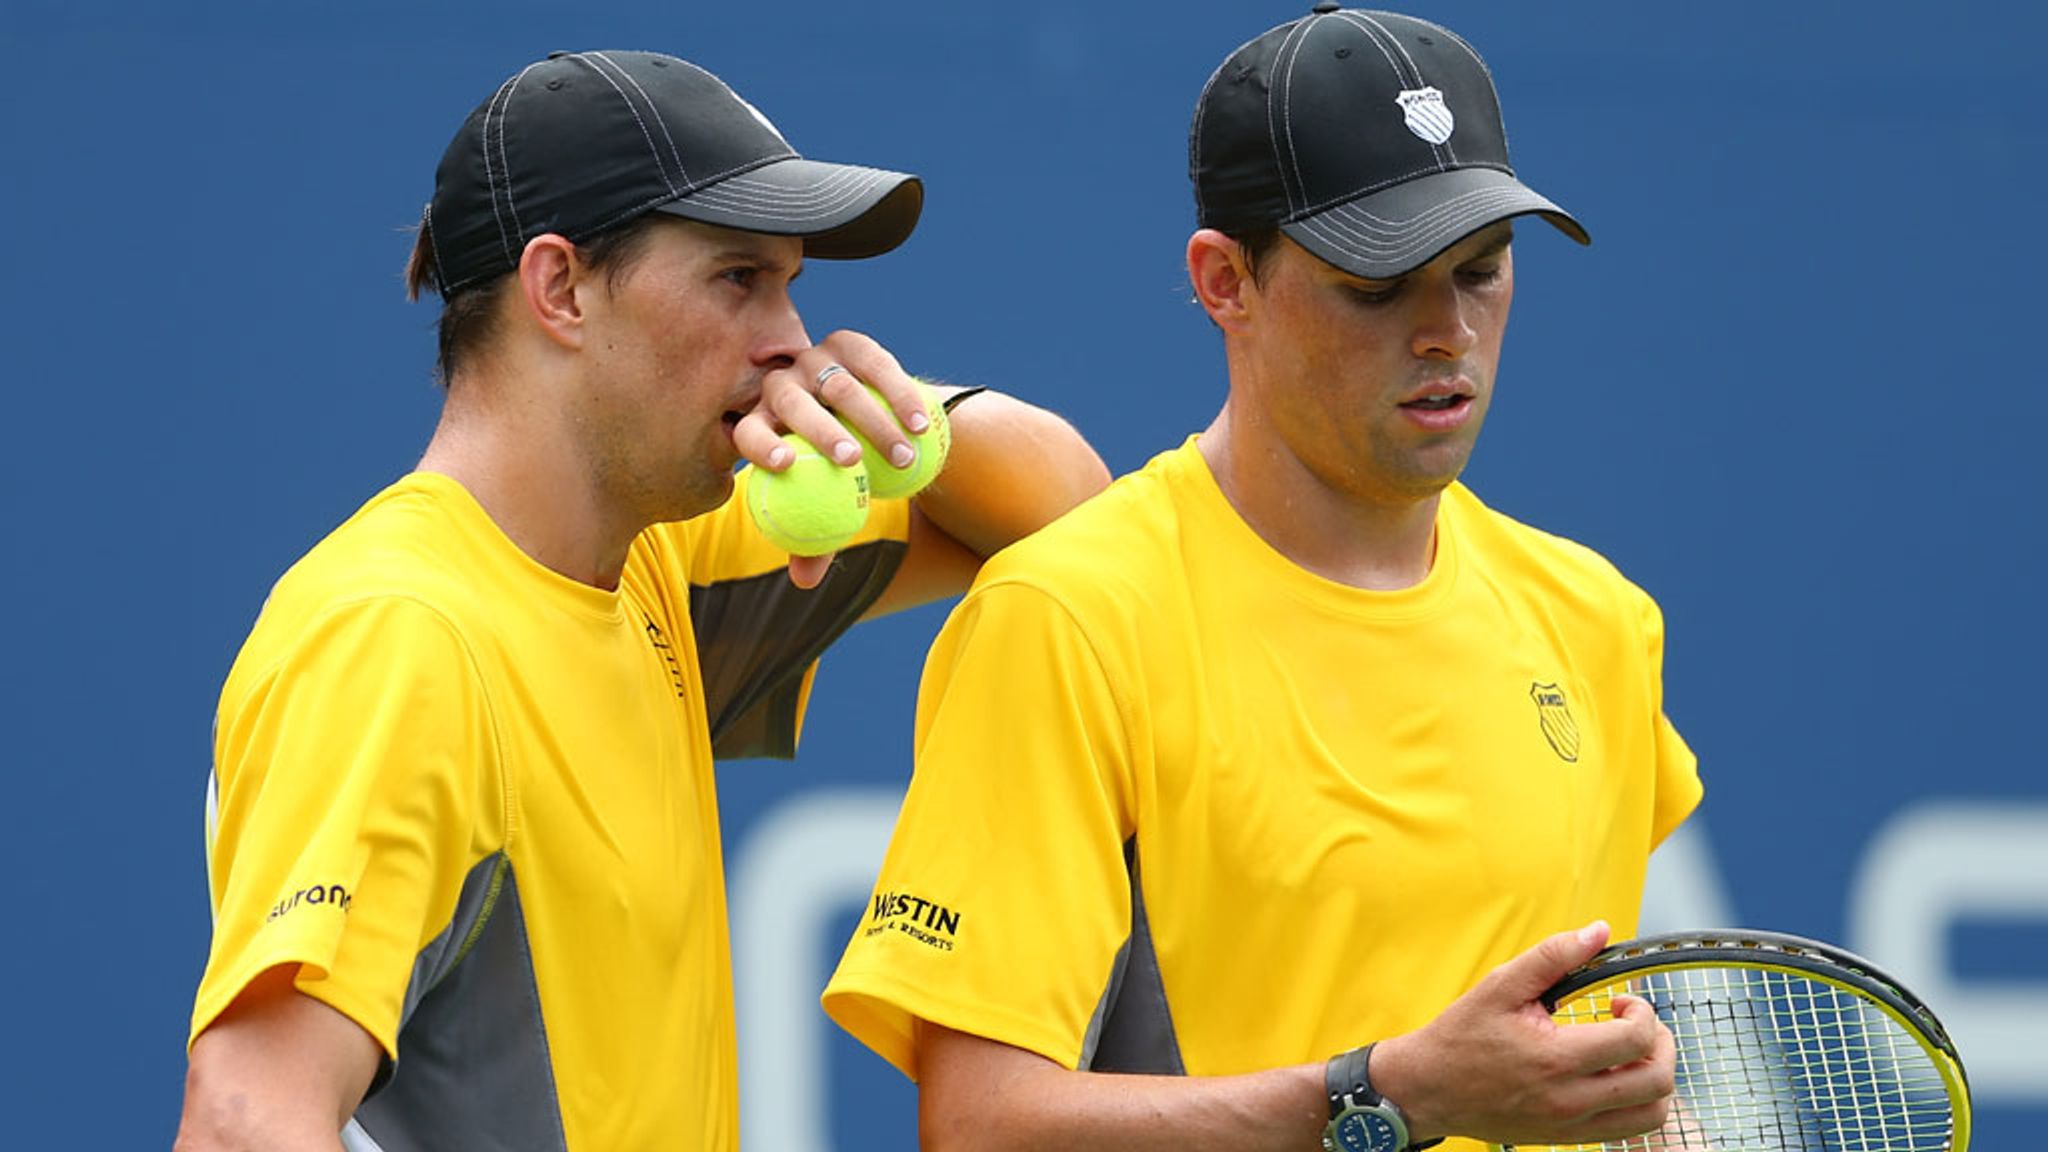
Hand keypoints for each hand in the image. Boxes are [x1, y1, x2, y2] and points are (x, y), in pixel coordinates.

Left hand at [730, 330, 927, 587]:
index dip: (759, 445)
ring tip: (902, 457)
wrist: (871, 424)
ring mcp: (814, 358)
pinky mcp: (851, 344)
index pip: (746, 430)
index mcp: (761, 422)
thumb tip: (804, 582)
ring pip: (838, 385)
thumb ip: (813, 538)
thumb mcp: (826, 505)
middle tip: (851, 462)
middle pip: (791, 402)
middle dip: (819, 429)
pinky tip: (920, 425)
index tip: (786, 466)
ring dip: (874, 422)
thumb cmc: (841, 477)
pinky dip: (900, 397)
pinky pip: (876, 367)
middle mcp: (780, 384)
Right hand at [1370, 922, 1675, 1146]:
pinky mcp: (1568, 1139)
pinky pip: (1629, 1131)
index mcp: (1556, 1058)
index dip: (1643, 1011)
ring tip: (1633, 1053)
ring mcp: (1571, 1125)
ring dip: (1656, 1078)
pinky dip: (1639, 1104)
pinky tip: (1616, 1077)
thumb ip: (1553, 956)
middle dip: (1662, 1044)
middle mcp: (1570, 1099)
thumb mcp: (1501, 985)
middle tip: (1638, 1025)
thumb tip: (1598, 932)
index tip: (1621, 1000)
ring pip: (1652, 1113)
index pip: (1636, 1039)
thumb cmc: (1462, 1036)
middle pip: (1656, 1080)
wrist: (1429, 1089)